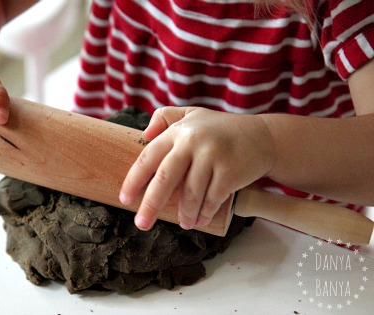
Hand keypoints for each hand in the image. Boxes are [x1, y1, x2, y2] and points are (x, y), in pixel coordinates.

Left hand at [119, 107, 275, 230]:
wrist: (264, 136)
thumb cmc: (221, 129)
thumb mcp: (193, 115)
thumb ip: (166, 118)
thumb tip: (143, 136)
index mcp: (178, 131)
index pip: (148, 157)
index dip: (134, 180)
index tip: (125, 200)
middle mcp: (193, 141)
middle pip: (164, 179)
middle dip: (150, 205)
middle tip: (142, 224)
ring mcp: (212, 156)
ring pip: (190, 194)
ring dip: (184, 214)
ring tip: (183, 224)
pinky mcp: (230, 172)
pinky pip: (212, 200)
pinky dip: (205, 213)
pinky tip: (200, 220)